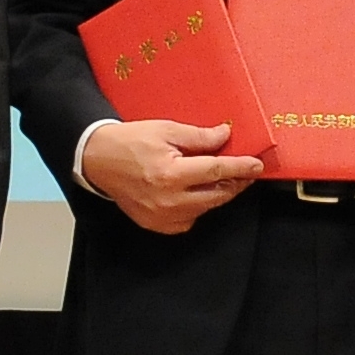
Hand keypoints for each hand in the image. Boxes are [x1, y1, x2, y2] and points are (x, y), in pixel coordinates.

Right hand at [81, 117, 266, 234]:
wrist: (98, 160)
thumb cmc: (130, 141)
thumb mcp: (166, 129)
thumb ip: (199, 137)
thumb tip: (225, 137)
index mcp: (170, 174)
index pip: (216, 172)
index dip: (240, 168)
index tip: (257, 165)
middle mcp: (168, 200)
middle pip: (216, 195)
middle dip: (235, 184)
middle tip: (246, 173)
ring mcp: (161, 217)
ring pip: (204, 209)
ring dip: (217, 194)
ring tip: (221, 179)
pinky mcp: (156, 224)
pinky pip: (188, 220)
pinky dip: (197, 207)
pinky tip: (196, 193)